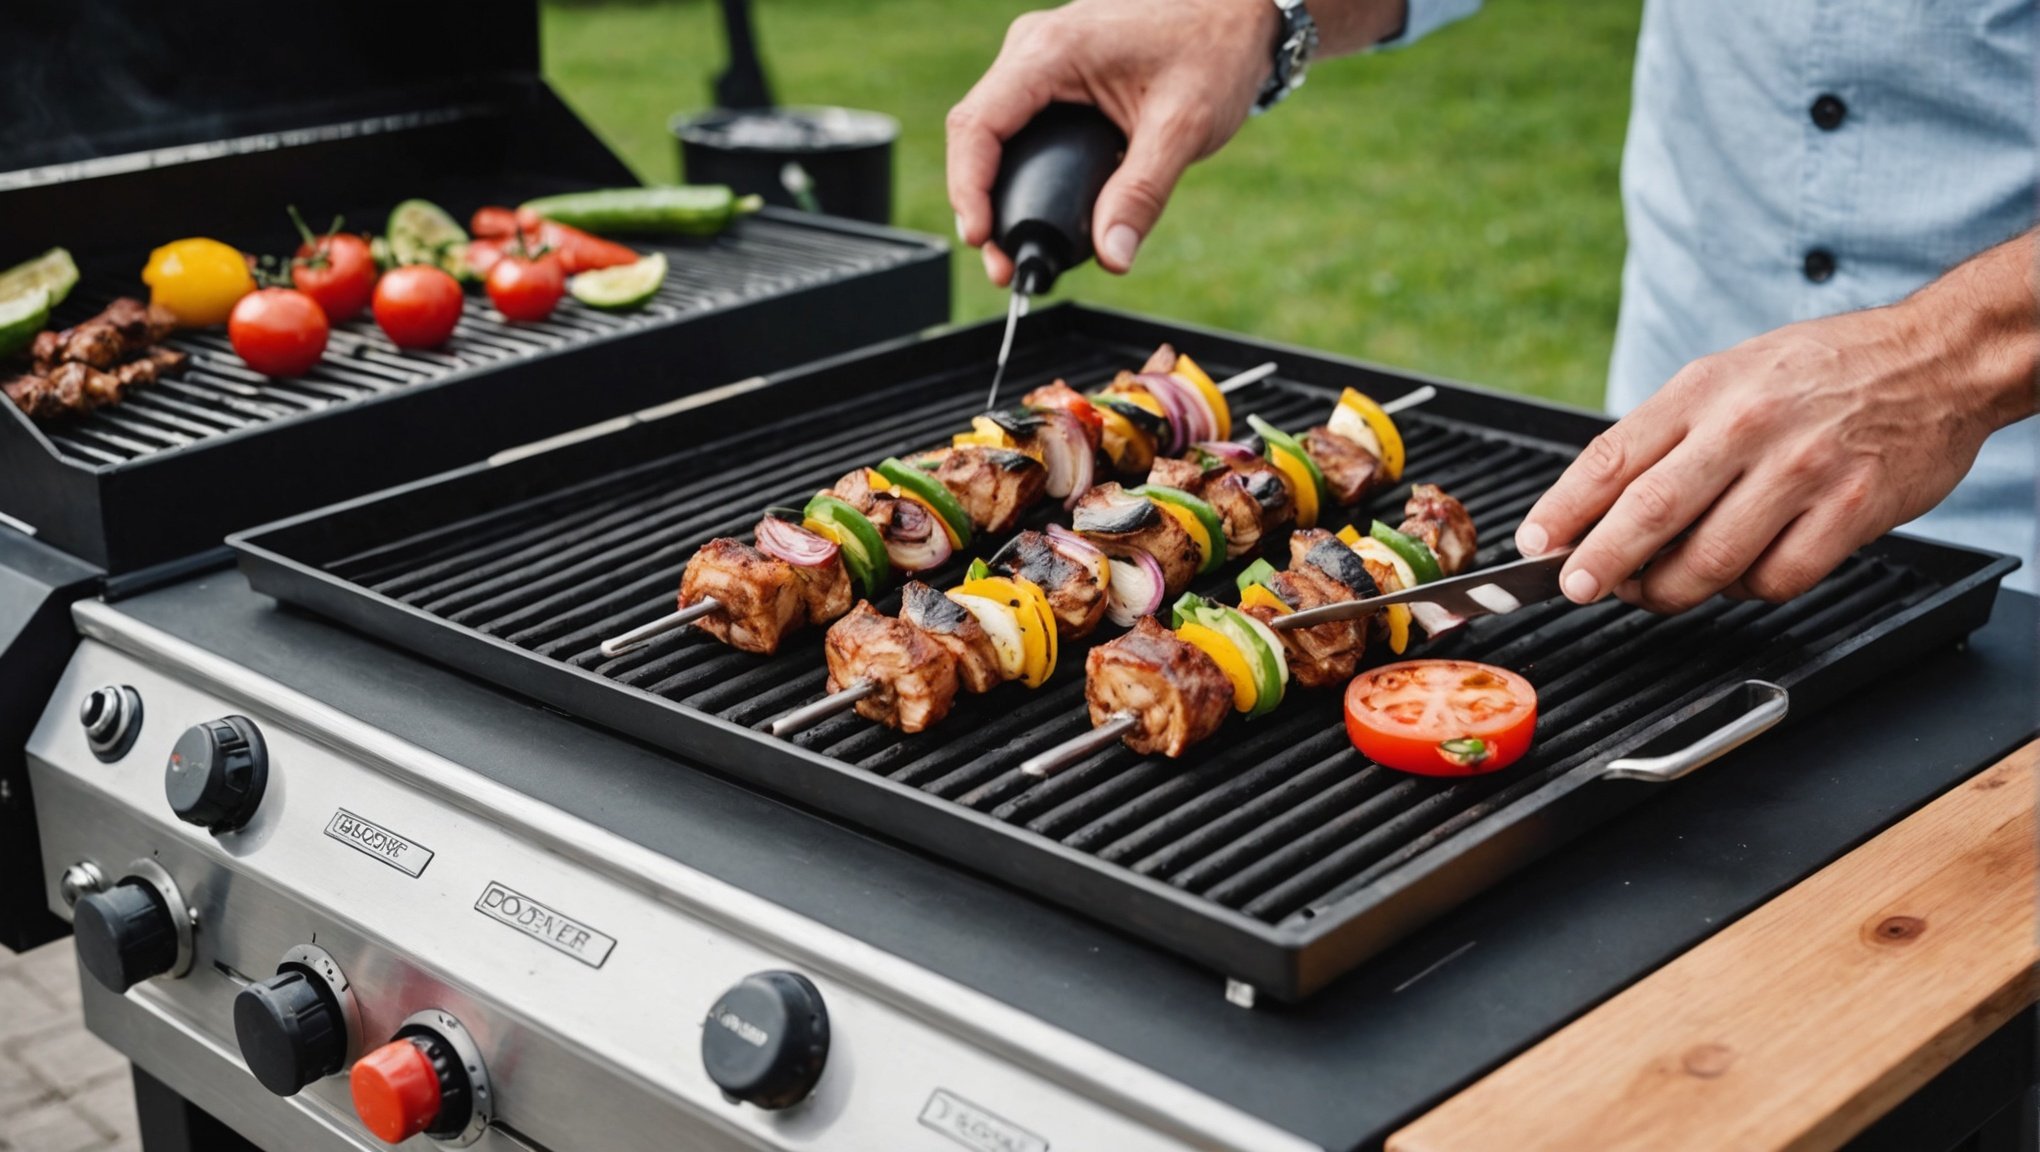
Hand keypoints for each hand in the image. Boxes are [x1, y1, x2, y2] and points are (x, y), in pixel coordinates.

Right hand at [946, 0, 1277, 284]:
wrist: (1237, 11)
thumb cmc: (1214, 46)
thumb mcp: (1183, 126)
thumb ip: (1143, 194)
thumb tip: (1113, 257)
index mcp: (1052, 51)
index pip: (978, 124)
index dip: (968, 188)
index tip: (982, 238)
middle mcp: (1034, 49)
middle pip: (977, 134)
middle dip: (981, 203)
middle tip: (1005, 263)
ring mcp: (1040, 61)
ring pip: (994, 133)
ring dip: (999, 191)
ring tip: (1017, 246)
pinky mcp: (1055, 76)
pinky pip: (1019, 126)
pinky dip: (1021, 171)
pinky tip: (1040, 208)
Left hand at [1516, 241, 2038, 612]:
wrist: (1937, 359)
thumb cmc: (1819, 372)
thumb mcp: (1728, 376)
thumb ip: (1665, 436)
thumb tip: (1590, 507)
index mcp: (1705, 390)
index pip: (1613, 457)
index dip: (1564, 509)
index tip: (1535, 544)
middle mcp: (1748, 427)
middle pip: (1651, 512)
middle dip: (1600, 561)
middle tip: (1577, 587)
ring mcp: (1802, 472)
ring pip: (1709, 561)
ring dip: (1671, 589)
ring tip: (1658, 587)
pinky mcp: (1850, 512)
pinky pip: (1777, 579)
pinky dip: (1749, 590)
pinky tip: (1745, 573)